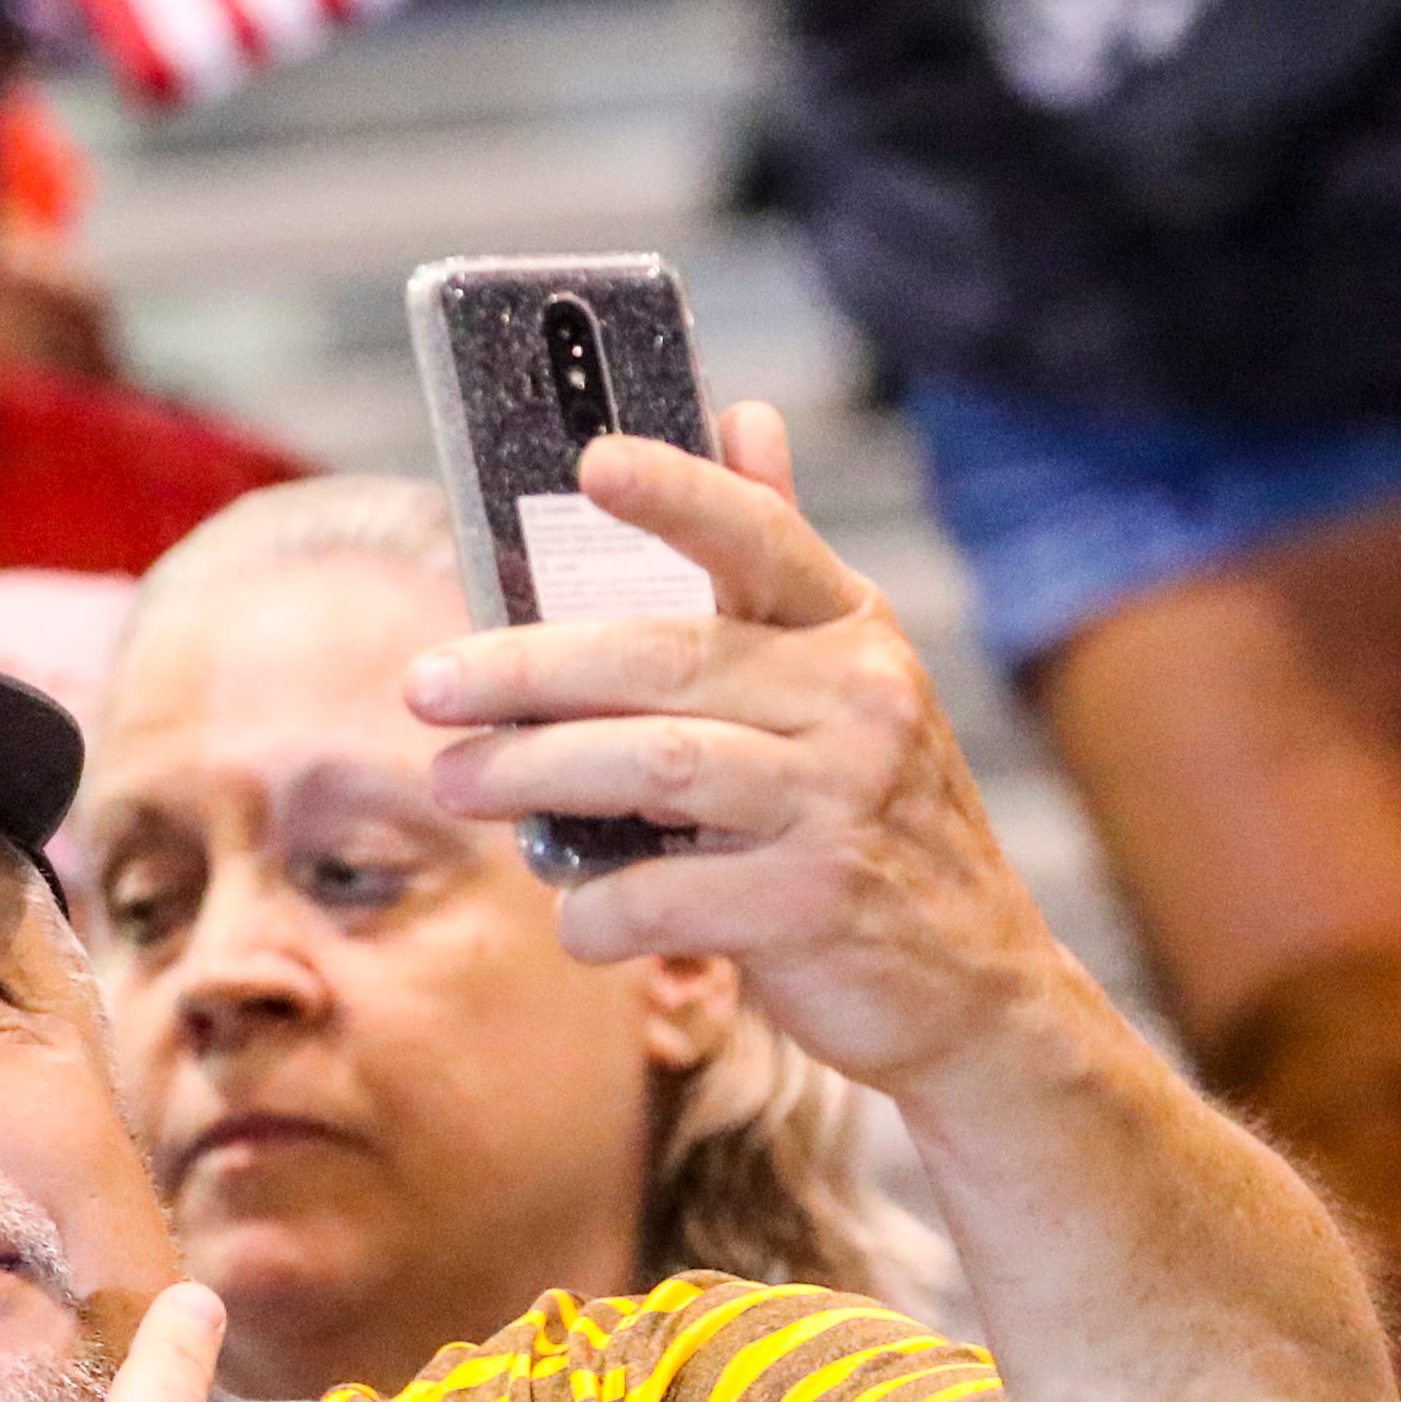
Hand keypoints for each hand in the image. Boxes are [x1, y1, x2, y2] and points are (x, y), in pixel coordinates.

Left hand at [404, 402, 1063, 1095]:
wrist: (976, 986)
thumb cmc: (868, 821)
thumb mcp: (842, 684)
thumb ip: (774, 564)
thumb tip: (743, 415)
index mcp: (851, 632)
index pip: (758, 537)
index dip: (677, 495)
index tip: (592, 461)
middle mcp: (861, 701)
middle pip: (661, 660)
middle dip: (524, 673)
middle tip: (425, 691)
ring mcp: (843, 802)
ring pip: (652, 766)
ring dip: (530, 775)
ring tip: (452, 785)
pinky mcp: (816, 906)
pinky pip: (662, 895)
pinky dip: (593, 909)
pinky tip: (574, 916)